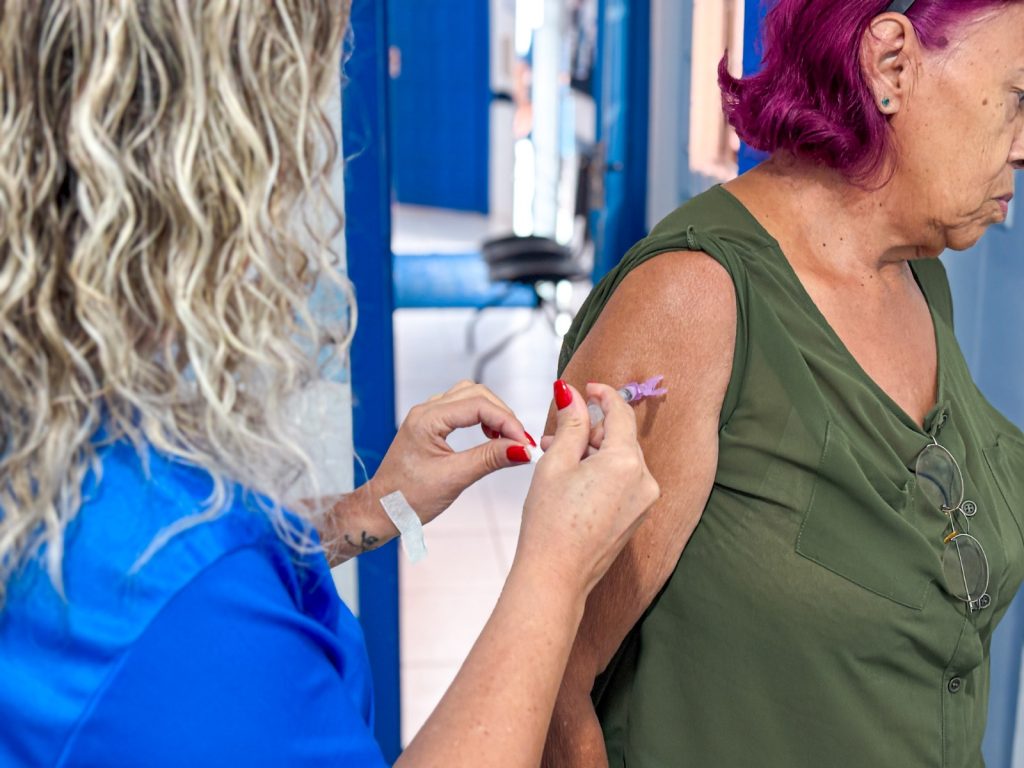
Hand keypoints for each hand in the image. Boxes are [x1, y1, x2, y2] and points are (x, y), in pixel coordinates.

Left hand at [369, 380, 534, 526]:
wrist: (380, 510)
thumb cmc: (407, 499)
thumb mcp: (454, 479)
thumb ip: (489, 459)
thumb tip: (523, 450)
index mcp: (427, 419)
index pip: (479, 405)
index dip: (507, 421)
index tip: (525, 443)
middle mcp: (426, 411)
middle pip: (477, 394)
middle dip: (503, 414)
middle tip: (520, 442)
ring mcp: (427, 416)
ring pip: (470, 397)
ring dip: (493, 413)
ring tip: (507, 438)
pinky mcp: (431, 426)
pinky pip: (462, 409)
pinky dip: (481, 417)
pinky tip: (490, 436)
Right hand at [516, 381, 659, 594]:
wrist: (556, 576)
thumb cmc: (550, 524)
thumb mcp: (555, 462)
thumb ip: (570, 423)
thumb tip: (572, 394)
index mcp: (626, 463)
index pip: (620, 413)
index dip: (603, 395)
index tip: (588, 389)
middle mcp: (645, 481)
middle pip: (621, 437)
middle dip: (590, 431)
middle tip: (556, 435)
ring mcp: (644, 501)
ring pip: (621, 460)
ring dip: (593, 453)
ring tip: (558, 462)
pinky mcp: (638, 516)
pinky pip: (623, 481)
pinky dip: (602, 473)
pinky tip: (574, 481)